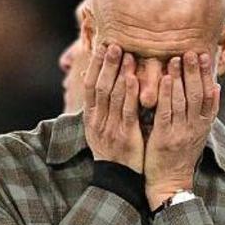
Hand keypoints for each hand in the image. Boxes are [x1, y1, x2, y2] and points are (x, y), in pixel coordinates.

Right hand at [83, 43, 141, 172]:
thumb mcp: (99, 130)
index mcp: (91, 118)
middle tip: (114, 44)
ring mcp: (110, 128)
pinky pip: (127, 111)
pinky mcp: (125, 136)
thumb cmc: (113, 152)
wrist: (117, 180)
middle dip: (106, 64)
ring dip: (119, 73)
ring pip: (113, 96)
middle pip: (100, 87)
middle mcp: (97, 121)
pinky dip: (130, 93)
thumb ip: (99, 107)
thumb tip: (91, 80)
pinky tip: (134, 79)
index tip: (101, 47)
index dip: (95, 66)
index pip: (90, 86)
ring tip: (126, 54)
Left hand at [145, 51, 219, 209]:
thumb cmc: (180, 155)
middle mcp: (195, 127)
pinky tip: (165, 78)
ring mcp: (180, 132)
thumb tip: (216, 86)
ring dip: (180, 77)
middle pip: (197, 94)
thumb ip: (205, 111)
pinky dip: (167, 94)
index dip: (207, 74)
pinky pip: (166, 112)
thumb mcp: (197, 132)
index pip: (209, 95)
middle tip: (192, 51)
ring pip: (183, 100)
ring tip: (177, 57)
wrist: (170, 182)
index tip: (206, 55)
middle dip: (195, 71)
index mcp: (203, 125)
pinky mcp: (165, 137)